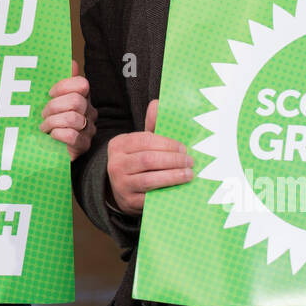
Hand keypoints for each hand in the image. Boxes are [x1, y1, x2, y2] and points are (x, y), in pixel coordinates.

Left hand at [40, 60, 95, 160]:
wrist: (47, 150)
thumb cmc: (49, 122)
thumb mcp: (51, 100)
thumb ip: (61, 83)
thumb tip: (71, 62)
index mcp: (82, 97)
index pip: (82, 84)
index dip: (63, 86)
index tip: (49, 93)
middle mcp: (89, 111)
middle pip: (76, 101)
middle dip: (54, 107)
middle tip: (43, 114)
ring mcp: (88, 129)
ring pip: (72, 118)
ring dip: (52, 122)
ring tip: (44, 127)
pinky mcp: (84, 145)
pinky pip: (72, 136)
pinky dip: (58, 134)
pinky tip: (52, 136)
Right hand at [106, 98, 193, 215]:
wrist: (121, 189)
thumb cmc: (138, 161)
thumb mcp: (140, 143)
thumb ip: (151, 125)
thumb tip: (158, 103)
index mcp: (119, 144)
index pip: (145, 140)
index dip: (167, 144)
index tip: (184, 148)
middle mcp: (116, 164)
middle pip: (148, 159)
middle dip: (172, 160)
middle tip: (190, 161)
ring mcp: (121, 184)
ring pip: (149, 179)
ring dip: (172, 176)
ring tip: (188, 174)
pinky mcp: (129, 201)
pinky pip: (150, 197)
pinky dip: (166, 191)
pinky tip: (179, 188)